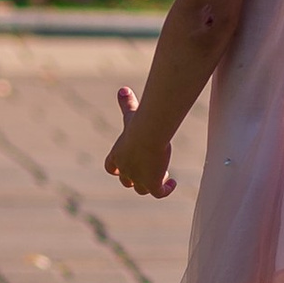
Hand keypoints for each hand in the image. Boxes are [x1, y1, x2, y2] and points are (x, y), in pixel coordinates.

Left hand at [104, 82, 175, 196]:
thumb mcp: (131, 113)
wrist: (148, 133)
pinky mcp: (152, 184)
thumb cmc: (139, 122)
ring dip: (151, 185)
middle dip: (136, 179)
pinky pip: (158, 193)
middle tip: (150, 170)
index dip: (117, 169)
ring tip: (164, 175)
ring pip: (142, 189)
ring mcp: (138, 179)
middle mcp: (125, 169)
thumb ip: (127, 103)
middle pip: (127, 182)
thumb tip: (123, 89)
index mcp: (117, 154)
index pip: (111, 167)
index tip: (122, 169)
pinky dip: (165, 189)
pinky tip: (172, 182)